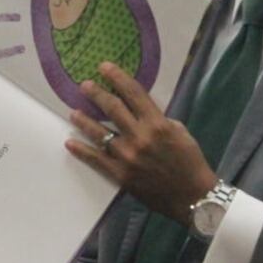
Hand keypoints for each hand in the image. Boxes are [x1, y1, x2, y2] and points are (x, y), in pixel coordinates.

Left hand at [66, 61, 216, 223]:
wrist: (192, 196)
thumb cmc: (190, 161)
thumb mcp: (180, 132)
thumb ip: (159, 119)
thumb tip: (139, 111)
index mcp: (157, 123)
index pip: (133, 93)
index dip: (117, 77)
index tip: (105, 67)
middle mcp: (140, 136)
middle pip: (112, 108)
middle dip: (97, 94)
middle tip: (84, 85)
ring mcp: (127, 156)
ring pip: (99, 133)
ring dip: (83, 120)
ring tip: (73, 112)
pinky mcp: (120, 175)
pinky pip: (96, 159)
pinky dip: (81, 151)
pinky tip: (70, 142)